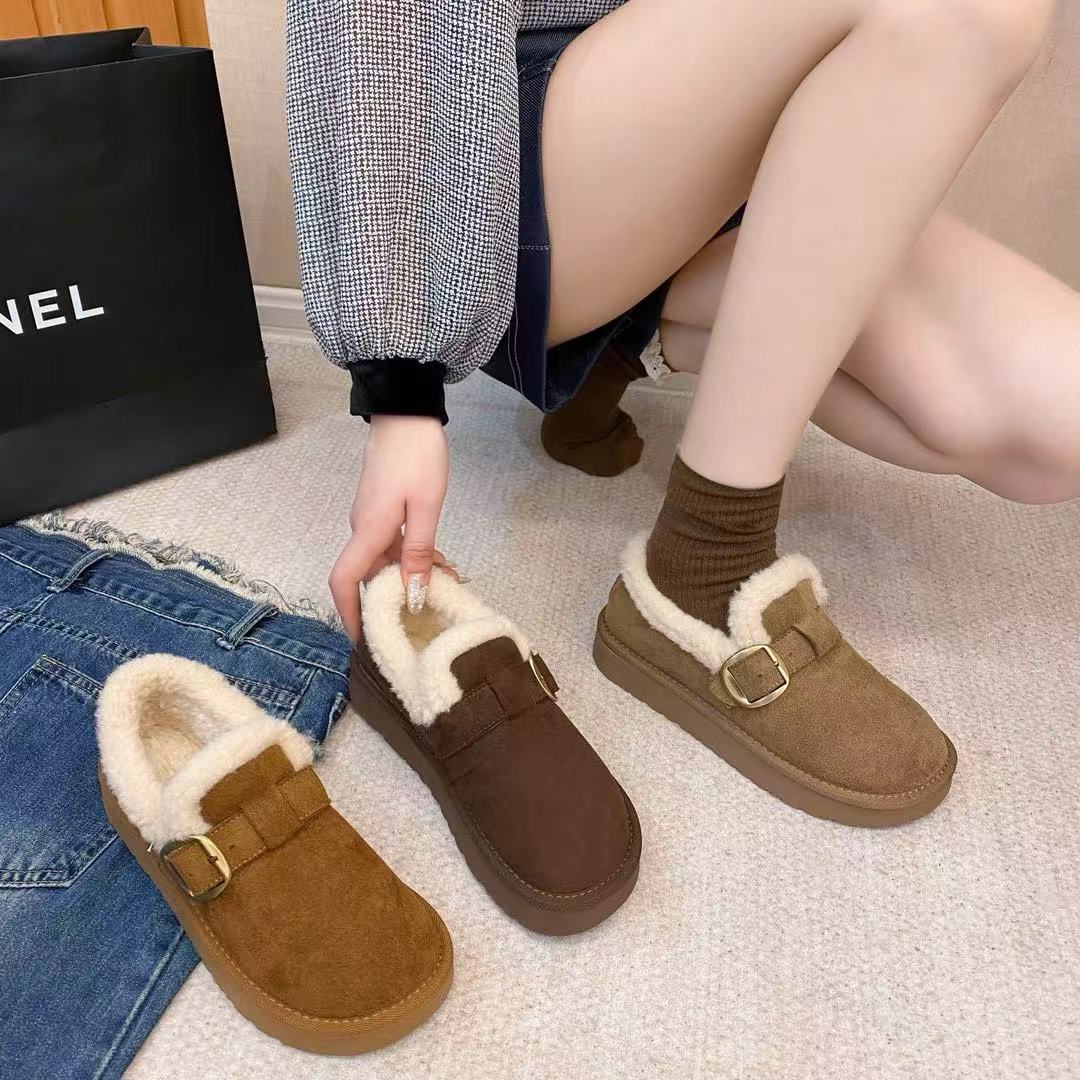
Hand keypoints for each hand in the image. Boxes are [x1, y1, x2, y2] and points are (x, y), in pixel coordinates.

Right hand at [329, 415, 450, 642]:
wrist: (406, 411)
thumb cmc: (417, 456)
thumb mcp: (426, 507)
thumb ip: (419, 552)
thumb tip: (412, 595)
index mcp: (368, 531)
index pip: (344, 581)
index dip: (349, 615)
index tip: (363, 641)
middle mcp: (362, 528)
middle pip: (367, 576)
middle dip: (393, 600)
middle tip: (426, 615)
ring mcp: (370, 518)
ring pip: (384, 560)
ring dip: (410, 577)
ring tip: (446, 584)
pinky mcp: (381, 509)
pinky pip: (391, 544)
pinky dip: (412, 557)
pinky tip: (440, 561)